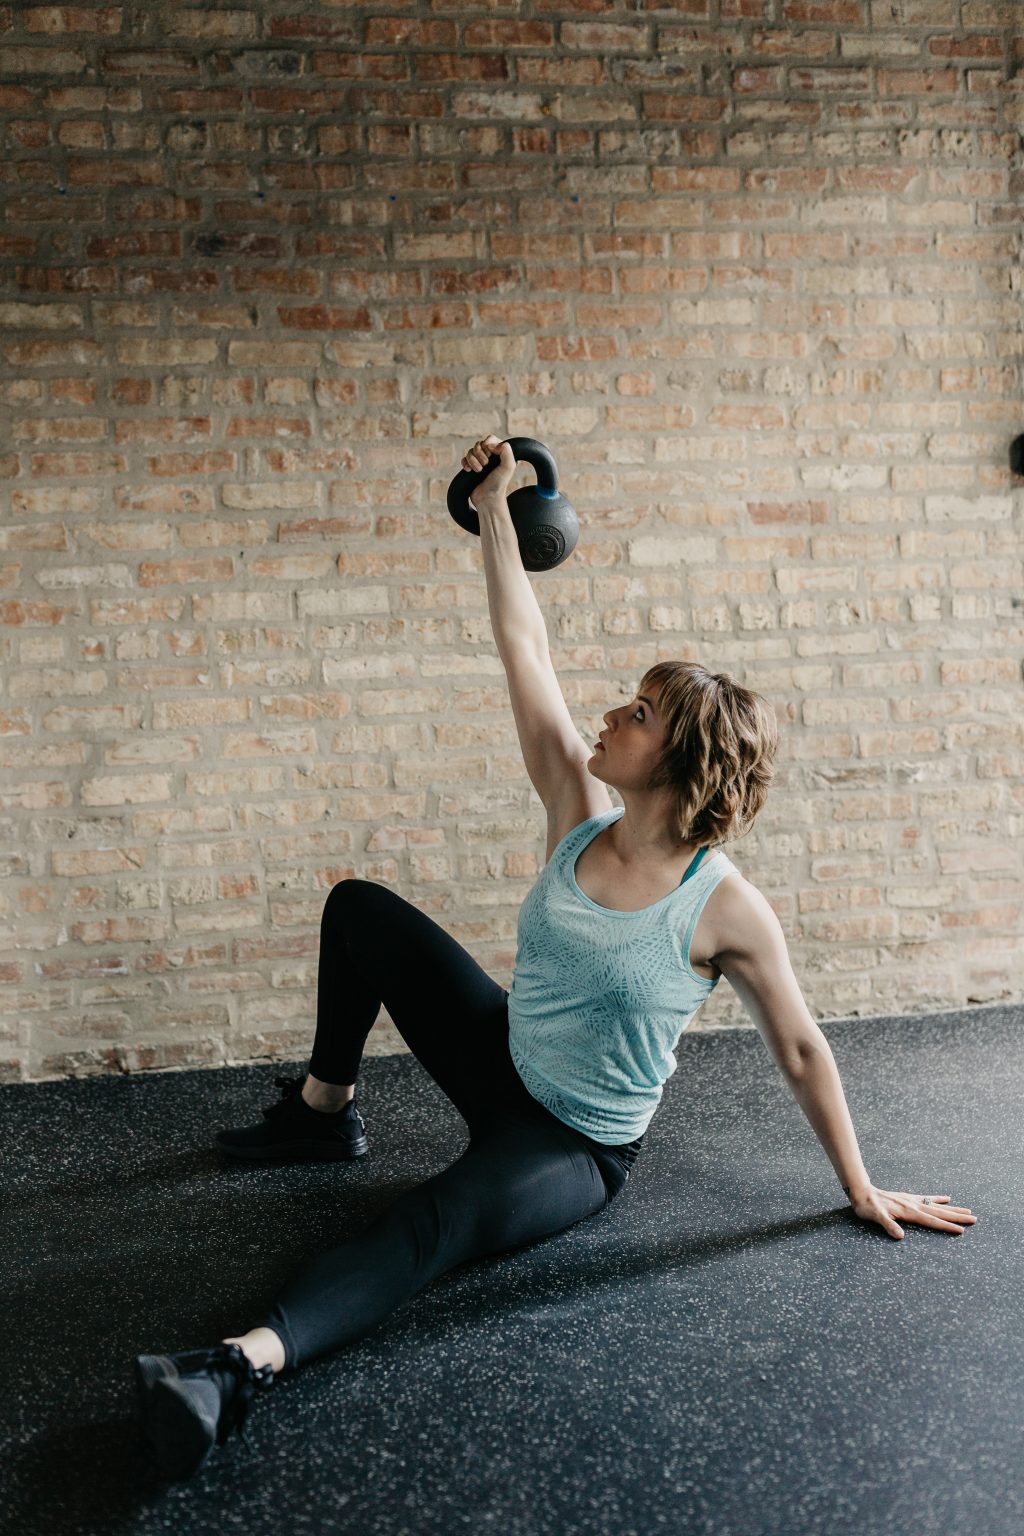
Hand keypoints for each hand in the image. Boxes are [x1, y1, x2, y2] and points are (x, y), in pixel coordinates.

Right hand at [461, 435, 515, 509]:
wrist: (487, 498)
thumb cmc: (499, 484)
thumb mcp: (508, 466)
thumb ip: (507, 451)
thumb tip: (492, 443)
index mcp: (500, 453)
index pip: (490, 439)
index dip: (488, 445)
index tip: (490, 455)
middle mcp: (490, 456)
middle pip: (479, 444)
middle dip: (480, 454)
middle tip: (485, 465)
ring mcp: (480, 461)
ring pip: (470, 451)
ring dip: (473, 460)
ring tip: (478, 471)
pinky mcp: (471, 467)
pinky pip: (464, 458)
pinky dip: (465, 463)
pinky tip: (469, 471)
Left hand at [848, 1184, 976, 1239]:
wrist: (861, 1191)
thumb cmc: (868, 1207)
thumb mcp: (875, 1217)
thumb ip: (888, 1225)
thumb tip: (900, 1237)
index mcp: (909, 1212)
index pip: (932, 1221)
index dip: (947, 1226)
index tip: (962, 1231)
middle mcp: (914, 1205)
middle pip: (940, 1212)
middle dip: (957, 1217)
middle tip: (974, 1219)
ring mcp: (912, 1201)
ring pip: (937, 1206)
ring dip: (952, 1209)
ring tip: (967, 1210)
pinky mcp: (908, 1198)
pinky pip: (927, 1198)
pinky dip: (938, 1199)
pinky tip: (947, 1198)